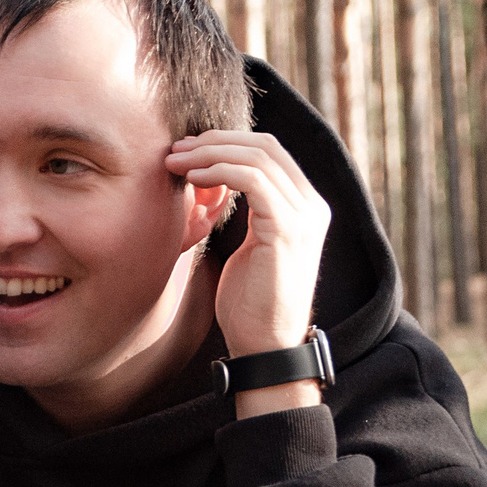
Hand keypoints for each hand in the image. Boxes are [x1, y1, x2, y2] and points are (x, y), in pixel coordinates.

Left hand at [164, 129, 330, 362]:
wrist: (265, 344)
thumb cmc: (250, 302)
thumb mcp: (250, 245)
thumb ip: (247, 210)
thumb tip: (215, 179)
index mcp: (304, 206)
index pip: (269, 151)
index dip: (226, 142)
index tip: (187, 149)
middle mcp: (311, 205)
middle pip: (265, 145)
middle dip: (215, 141)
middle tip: (176, 149)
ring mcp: (303, 216)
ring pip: (257, 157)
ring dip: (210, 154)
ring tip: (175, 162)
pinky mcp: (288, 229)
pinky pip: (252, 180)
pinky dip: (219, 172)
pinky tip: (191, 180)